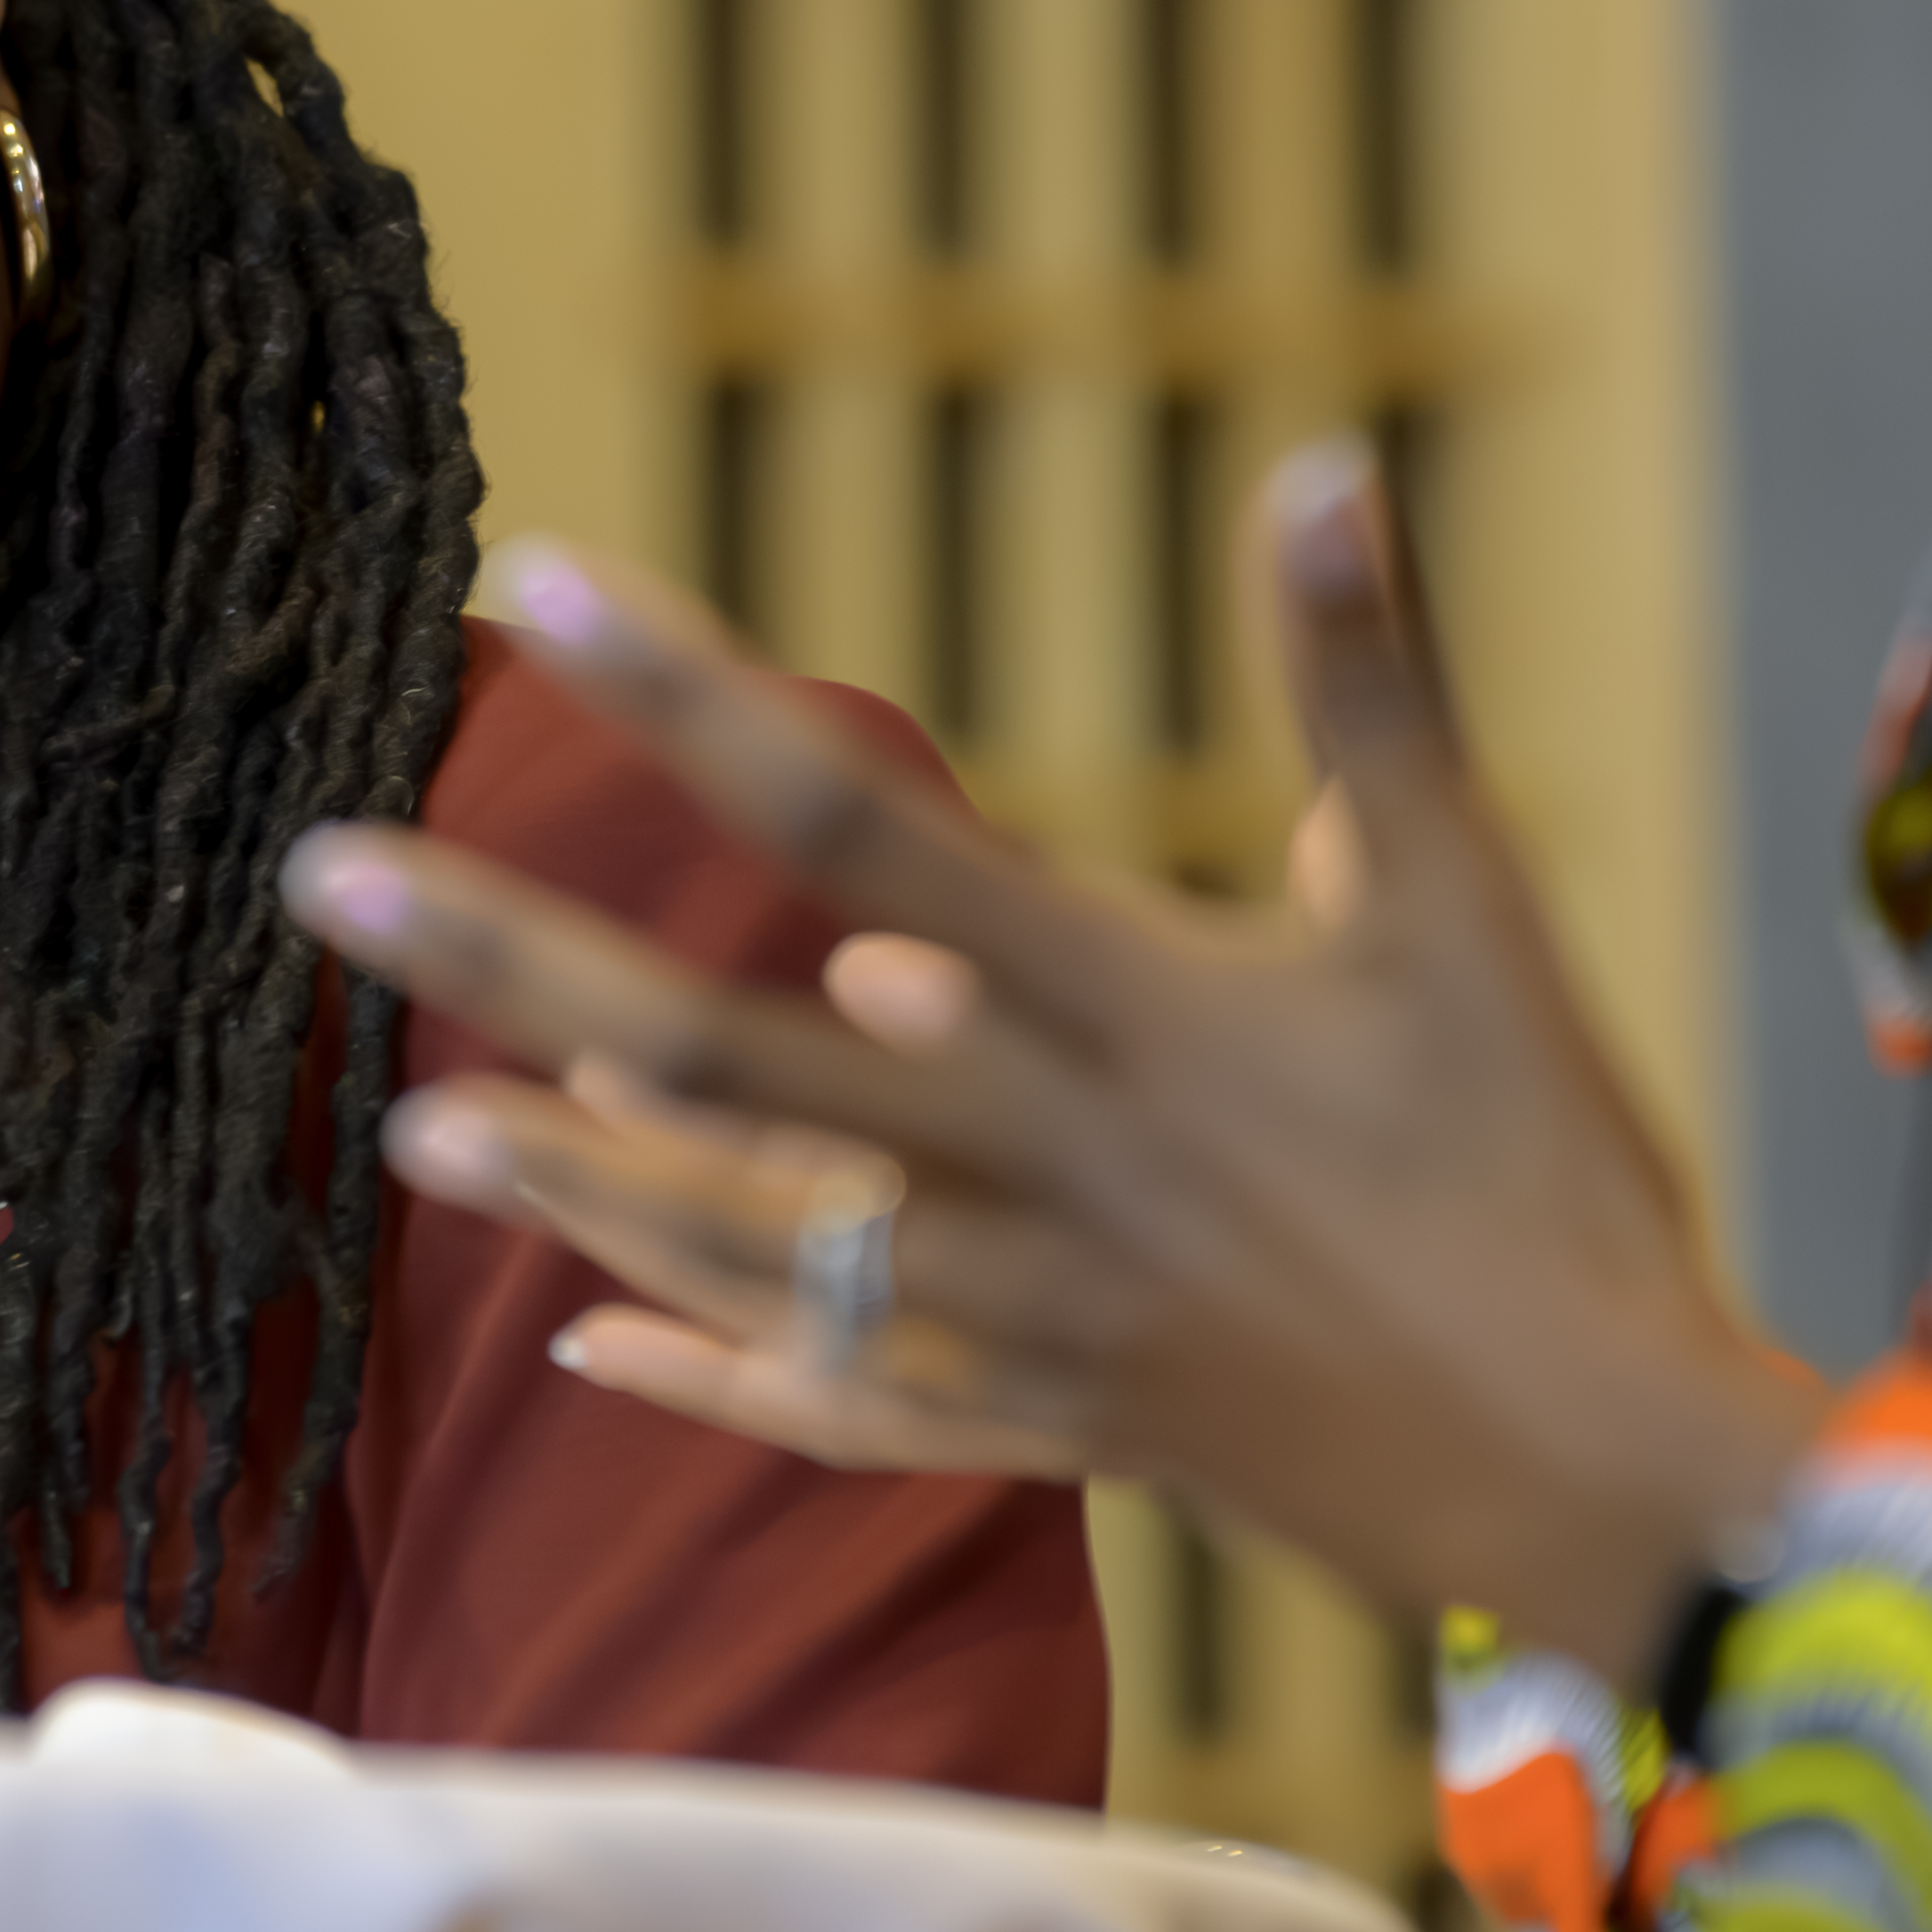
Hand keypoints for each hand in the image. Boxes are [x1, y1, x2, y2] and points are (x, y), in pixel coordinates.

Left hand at [286, 443, 1834, 1687]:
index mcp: (1113, 1005)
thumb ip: (1367, 677)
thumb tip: (1323, 460)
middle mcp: (1025, 1158)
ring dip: (567, 1175)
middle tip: (325, 868)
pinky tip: (584, 1345)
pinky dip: (707, 1371)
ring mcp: (1024, 1315)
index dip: (688, 703)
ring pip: (741, 1243)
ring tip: (410, 1119)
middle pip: (718, 1052)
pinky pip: (840, 1408)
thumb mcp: (1461, 896)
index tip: (536, 591)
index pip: (852, 822)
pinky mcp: (1054, 1428)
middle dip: (513, 955)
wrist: (1606, 1471)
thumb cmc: (1548, 1163)